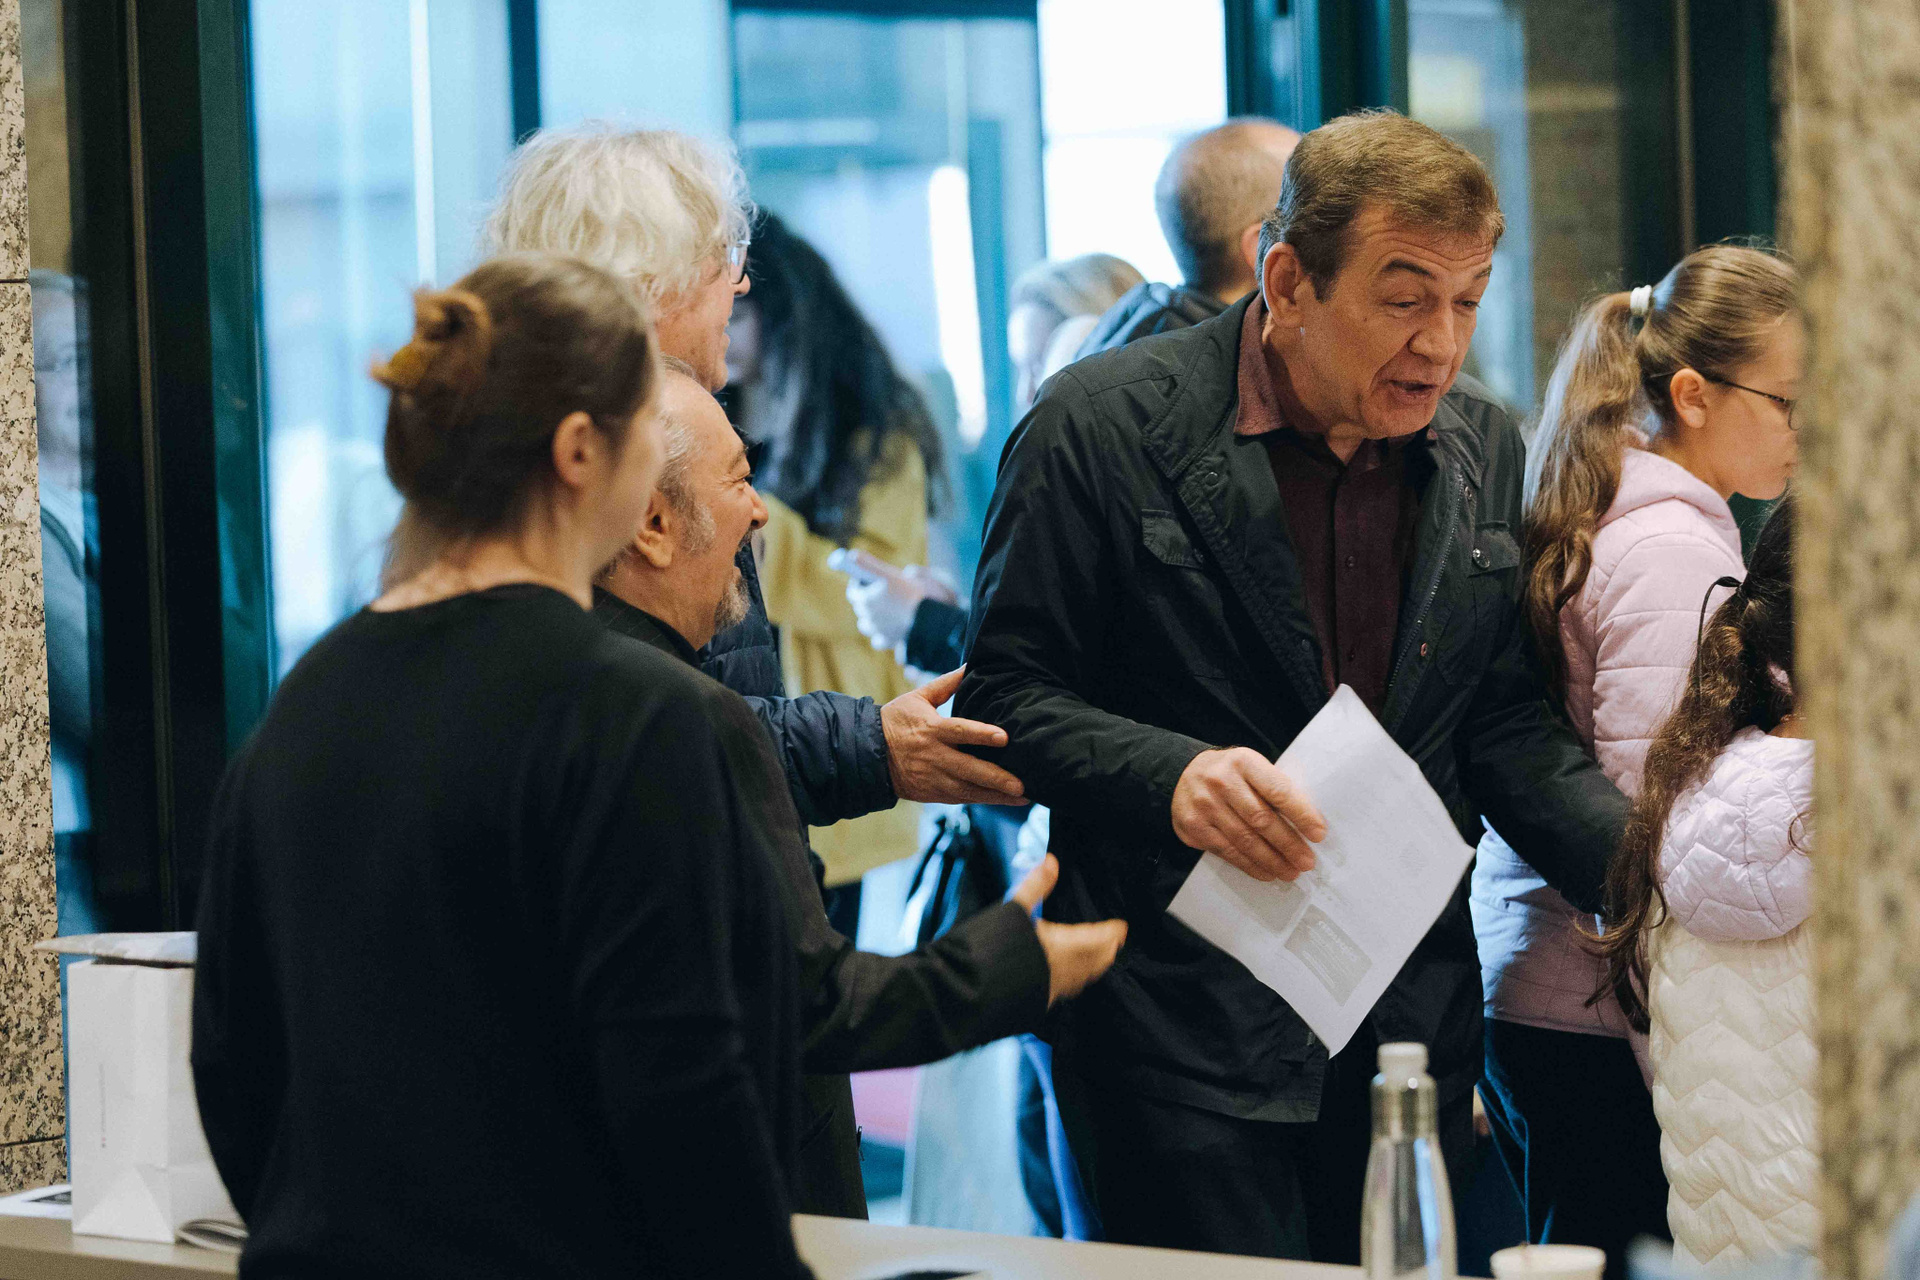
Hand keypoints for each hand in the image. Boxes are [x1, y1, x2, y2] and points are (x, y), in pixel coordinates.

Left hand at [840, 554, 960, 652]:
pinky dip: (882, 634)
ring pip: (866, 624)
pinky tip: (891, 627)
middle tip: (882, 591)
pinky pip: (878, 639)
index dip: (859, 584)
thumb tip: (859, 559)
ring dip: (872, 617)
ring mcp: (877, 630)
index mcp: (866, 598)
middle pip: (860, 606)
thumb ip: (870, 564)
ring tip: (886, 610)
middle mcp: (868, 615)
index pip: (853, 591)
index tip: (868, 579)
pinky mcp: (887, 641)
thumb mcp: (894, 573)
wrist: (933, 622)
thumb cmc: (917, 595)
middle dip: (868, 598)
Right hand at [881, 668, 1027, 805]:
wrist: (868, 755)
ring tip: (1023, 795)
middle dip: (996, 778)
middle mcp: (934, 757)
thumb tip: (970, 665)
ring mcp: (934, 778)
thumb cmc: (895, 722)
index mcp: (931, 730)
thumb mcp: (917, 698)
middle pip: (969, 769)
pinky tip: (1005, 800)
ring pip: (969, 790)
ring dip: (997, 795)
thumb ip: (946, 684)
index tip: (1005, 737)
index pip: (960, 732)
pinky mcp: (933, 793)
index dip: (982, 735)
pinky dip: (984, 800)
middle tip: (1022, 783)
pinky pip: (962, 798)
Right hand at [1010, 855, 1127, 1005]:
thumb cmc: (995, 947)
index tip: (1122, 928)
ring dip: (1095, 966)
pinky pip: (1068, 989)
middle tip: (1116, 942)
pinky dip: (1077, 980)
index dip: (1110, 932)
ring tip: (1100, 959)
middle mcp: (1064, 968)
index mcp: (1063, 944)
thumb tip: (1052, 861)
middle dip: (1107, 950)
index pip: (1096, 937)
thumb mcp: (1015, 909)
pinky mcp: (1041, 1001)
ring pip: (1083, 976)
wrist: (976, 990)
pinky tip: (1070, 980)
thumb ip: (1036, 885)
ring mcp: (1053, 988)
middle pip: (1094, 959)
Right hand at [1171, 747, 1325, 881]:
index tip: (1318, 833)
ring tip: (1291, 872)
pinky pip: (1228, 852)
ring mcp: (1205, 806)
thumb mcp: (1250, 766)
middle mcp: (1221, 782)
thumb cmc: (1229, 773)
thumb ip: (1272, 787)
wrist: (1181, 774)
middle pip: (1262, 820)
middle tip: (1307, 861)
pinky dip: (1250, 865)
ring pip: (1245, 840)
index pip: (1277, 791)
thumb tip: (1307, 822)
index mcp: (1243, 762)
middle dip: (1289, 844)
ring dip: (1272, 860)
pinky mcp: (1194, 828)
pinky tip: (1267, 872)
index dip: (1301, 814)